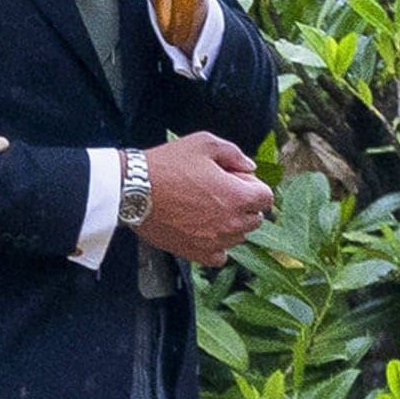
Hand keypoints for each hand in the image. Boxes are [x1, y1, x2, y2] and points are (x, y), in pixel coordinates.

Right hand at [137, 132, 273, 266]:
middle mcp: (232, 223)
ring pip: (238, 236)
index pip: (266, 197)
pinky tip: (202, 230)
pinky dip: (216, 245)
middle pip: (254, 218)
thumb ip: (235, 153)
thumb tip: (249, 167)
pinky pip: (220, 256)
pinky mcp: (196, 253)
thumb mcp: (204, 143)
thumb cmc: (167, 165)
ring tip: (203, 208)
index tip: (232, 179)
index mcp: (239, 196)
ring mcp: (215, 241)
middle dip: (242, 204)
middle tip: (215, 191)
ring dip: (228, 224)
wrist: (133, 190)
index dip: (251, 185)